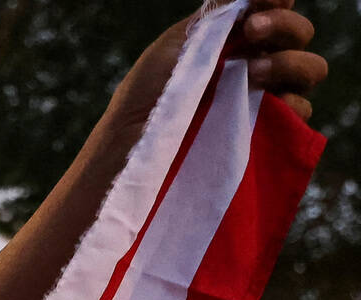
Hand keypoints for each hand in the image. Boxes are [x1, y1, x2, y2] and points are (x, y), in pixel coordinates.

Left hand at [111, 0, 325, 138]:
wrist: (130, 145)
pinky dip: (292, 105)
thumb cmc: (147, 94)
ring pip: (308, 71)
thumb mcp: (178, 44)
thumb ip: (217, 14)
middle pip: (300, 35)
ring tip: (253, 71)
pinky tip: (268, 103)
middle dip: (284, 26)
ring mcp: (262, 100)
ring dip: (290, 63)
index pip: (278, 9)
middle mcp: (257, 66)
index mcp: (239, 40)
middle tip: (252, 29)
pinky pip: (298, 117)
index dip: (278, 3)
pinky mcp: (262, 135)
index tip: (256, 8)